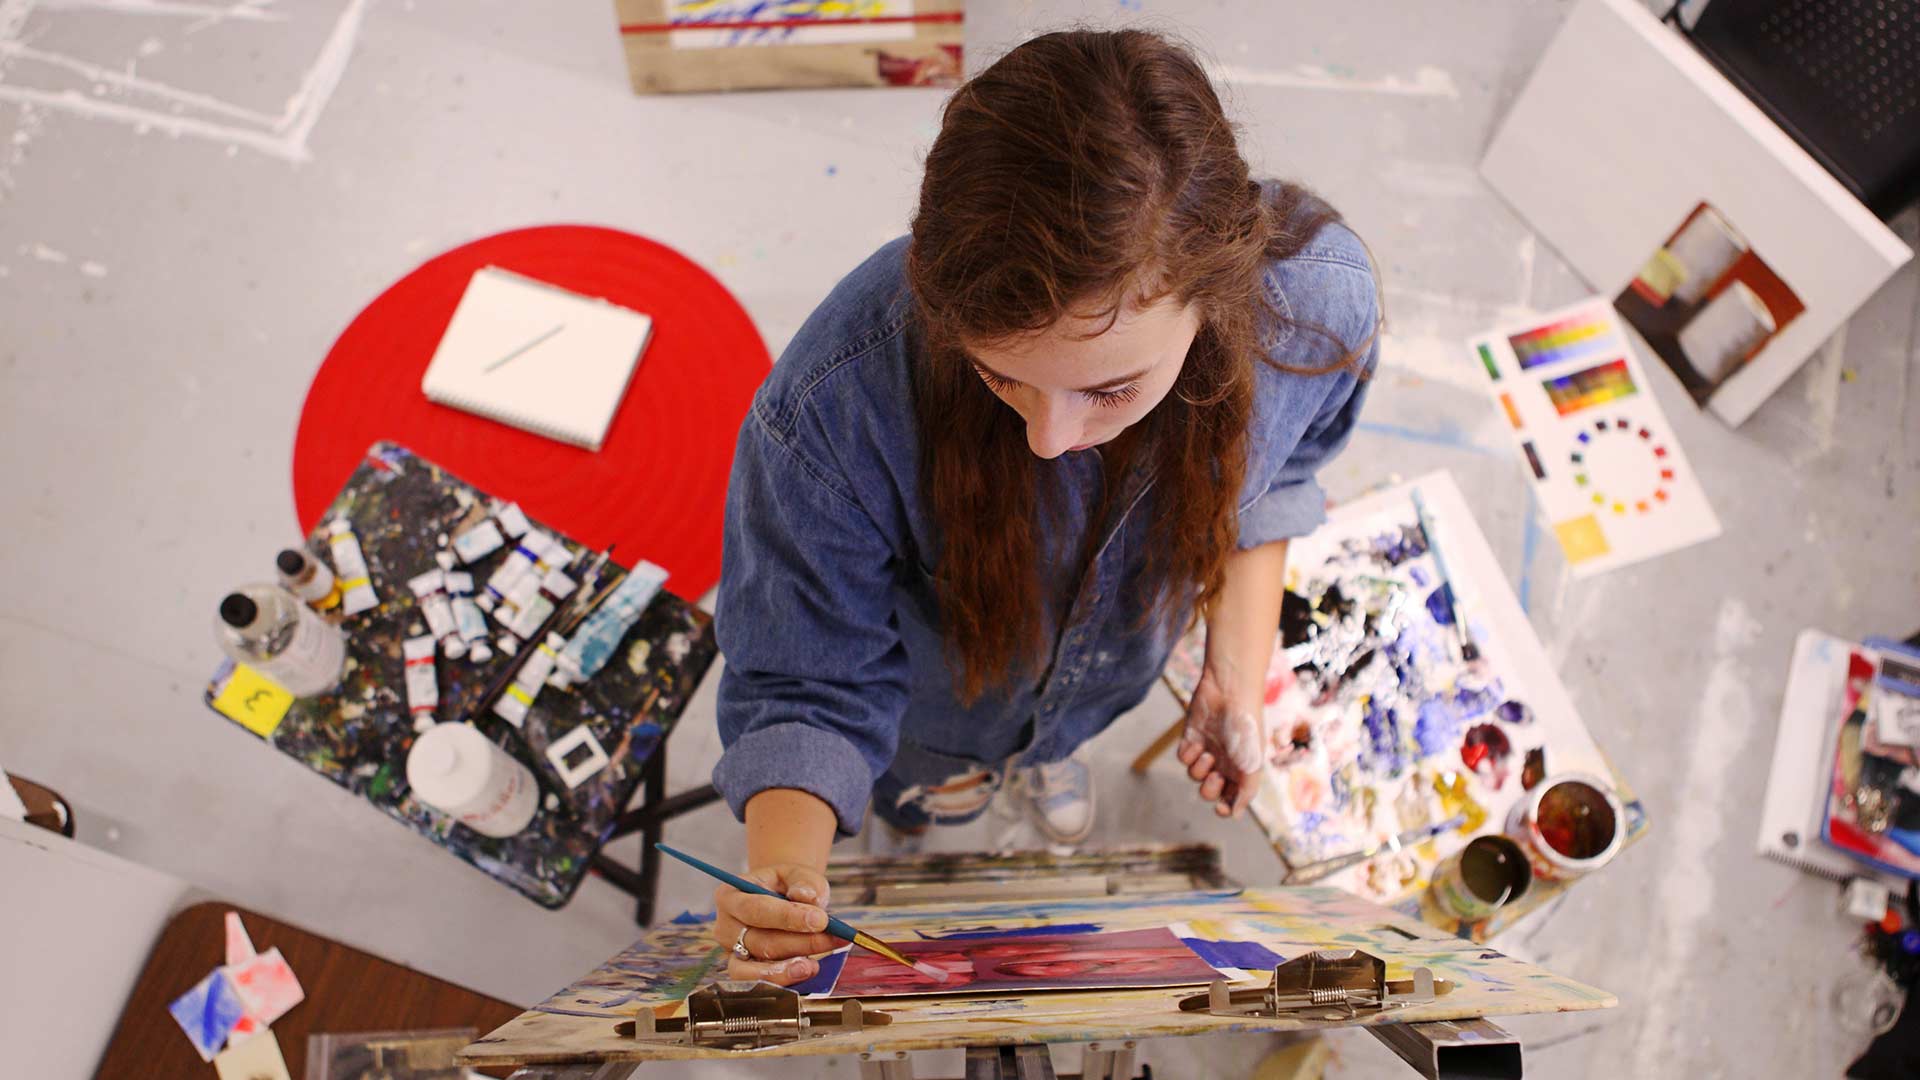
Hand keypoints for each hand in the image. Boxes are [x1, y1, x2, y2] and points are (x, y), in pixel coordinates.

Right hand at [712, 863, 841, 985]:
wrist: (783, 900)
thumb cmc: (788, 886)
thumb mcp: (797, 874)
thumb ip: (804, 882)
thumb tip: (807, 897)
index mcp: (731, 895)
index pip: (754, 909)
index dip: (786, 917)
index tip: (820, 920)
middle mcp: (725, 927)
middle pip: (758, 941)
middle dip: (800, 942)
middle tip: (834, 938)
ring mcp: (732, 953)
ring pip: (753, 969)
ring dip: (786, 970)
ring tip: (813, 965)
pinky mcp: (745, 972)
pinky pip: (760, 984)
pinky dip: (785, 980)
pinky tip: (809, 968)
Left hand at [1176, 660, 1264, 817]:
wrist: (1230, 694)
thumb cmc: (1246, 729)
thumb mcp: (1253, 765)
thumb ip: (1245, 793)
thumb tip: (1233, 816)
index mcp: (1242, 771)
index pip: (1230, 799)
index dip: (1224, 807)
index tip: (1220, 806)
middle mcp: (1224, 762)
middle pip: (1208, 791)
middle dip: (1209, 788)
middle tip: (1215, 774)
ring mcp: (1207, 750)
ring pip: (1194, 775)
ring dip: (1199, 769)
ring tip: (1208, 754)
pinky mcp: (1191, 738)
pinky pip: (1183, 758)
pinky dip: (1188, 755)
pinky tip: (1197, 743)